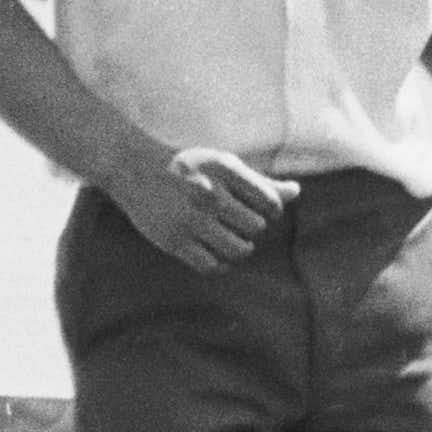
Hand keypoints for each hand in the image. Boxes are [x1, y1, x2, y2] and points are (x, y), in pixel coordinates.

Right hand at [114, 146, 299, 272]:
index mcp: (224, 169)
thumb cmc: (189, 167)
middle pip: (256, 227)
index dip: (271, 210)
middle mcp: (209, 193)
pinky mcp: (174, 241)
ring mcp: (190, 219)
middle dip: (252, 228)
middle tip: (239, 222)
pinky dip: (221, 264)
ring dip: (240, 248)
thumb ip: (260, 181)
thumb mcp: (224, 165)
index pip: (270, 202)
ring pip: (238, 250)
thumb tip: (296, 192)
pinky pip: (212, 266)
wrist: (135, 169)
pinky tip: (217, 253)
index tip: (258, 208)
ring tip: (231, 239)